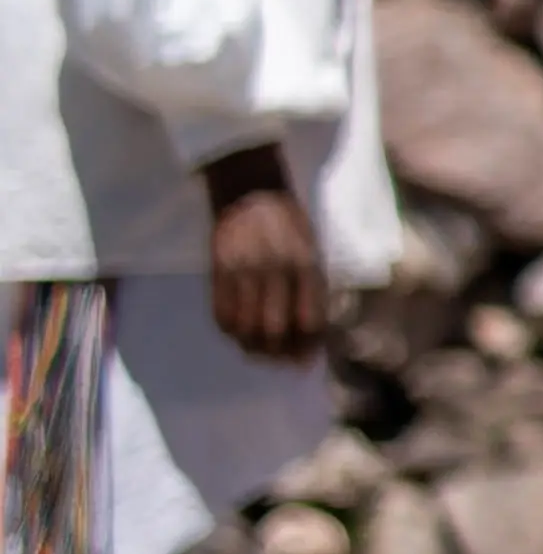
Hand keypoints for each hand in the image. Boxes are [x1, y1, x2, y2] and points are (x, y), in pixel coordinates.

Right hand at [201, 151, 325, 361]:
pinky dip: (229, 332)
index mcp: (306, 266)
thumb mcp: (313, 253)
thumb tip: (310, 337)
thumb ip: (314, 292)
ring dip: (253, 348)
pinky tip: (238, 335)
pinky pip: (220, 314)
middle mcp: (275, 270)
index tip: (305, 361)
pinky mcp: (217, 270)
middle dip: (279, 354)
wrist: (250, 192)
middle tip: (281, 362)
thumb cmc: (290, 227)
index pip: (310, 321)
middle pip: (276, 330)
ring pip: (246, 327)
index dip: (308, 348)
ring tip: (259, 352)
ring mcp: (243, 271)